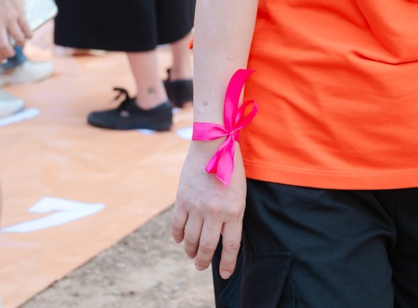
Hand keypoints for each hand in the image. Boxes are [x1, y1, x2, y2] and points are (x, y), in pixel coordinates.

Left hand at [0, 0, 28, 60]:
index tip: (1, 59)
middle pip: (4, 44)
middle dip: (8, 53)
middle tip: (11, 55)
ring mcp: (11, 18)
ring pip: (17, 38)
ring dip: (20, 44)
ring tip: (20, 44)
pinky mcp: (21, 13)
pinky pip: (26, 27)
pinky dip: (29, 34)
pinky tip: (29, 37)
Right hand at [170, 142, 246, 278]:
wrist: (214, 144)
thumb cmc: (232, 167)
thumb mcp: (240, 191)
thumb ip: (232, 213)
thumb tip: (223, 233)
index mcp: (235, 211)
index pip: (230, 245)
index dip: (227, 263)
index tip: (225, 273)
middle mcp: (215, 212)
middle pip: (207, 246)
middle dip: (203, 261)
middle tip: (200, 266)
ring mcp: (197, 207)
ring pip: (190, 239)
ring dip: (189, 250)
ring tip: (191, 255)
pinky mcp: (182, 201)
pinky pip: (177, 226)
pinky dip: (177, 236)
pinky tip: (179, 240)